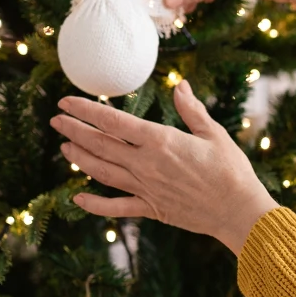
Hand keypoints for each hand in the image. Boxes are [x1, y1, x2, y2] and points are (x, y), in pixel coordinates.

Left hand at [51, 80, 278, 255]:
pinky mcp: (151, 208)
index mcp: (160, 141)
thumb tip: (180, 86)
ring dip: (79, 159)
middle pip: (100, 145)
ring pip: (101, 172)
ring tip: (64, 149)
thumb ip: (191, 110)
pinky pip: (116, 206)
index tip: (66, 102)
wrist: (238, 210)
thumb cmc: (231, 170)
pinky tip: (77, 198)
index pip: (113, 122)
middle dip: (74, 131)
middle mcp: (146, 164)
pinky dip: (94, 204)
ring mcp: (145, 188)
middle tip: (57, 121)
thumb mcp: (214, 133)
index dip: (86, 110)